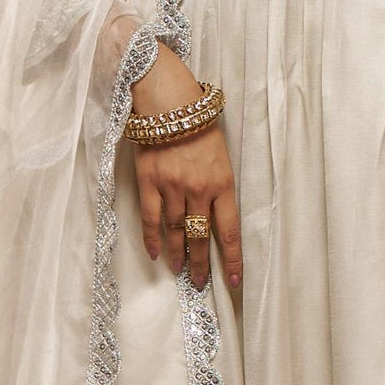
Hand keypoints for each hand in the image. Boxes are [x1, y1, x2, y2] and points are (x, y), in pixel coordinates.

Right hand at [132, 45, 241, 295]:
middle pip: (200, 237)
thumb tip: (215, 215)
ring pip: (175, 232)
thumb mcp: (221, 155)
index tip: (234, 282)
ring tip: (180, 271)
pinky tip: (155, 254)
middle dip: (202, 264)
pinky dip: (152, 239)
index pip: (229, 231)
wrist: (170, 101)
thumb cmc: (200, 124)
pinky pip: (151, 219)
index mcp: (223, 184)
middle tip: (200, 284)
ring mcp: (172, 188)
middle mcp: (199, 190)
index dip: (232, 260)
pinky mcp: (149, 183)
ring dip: (177, 255)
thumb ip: (219, 185)